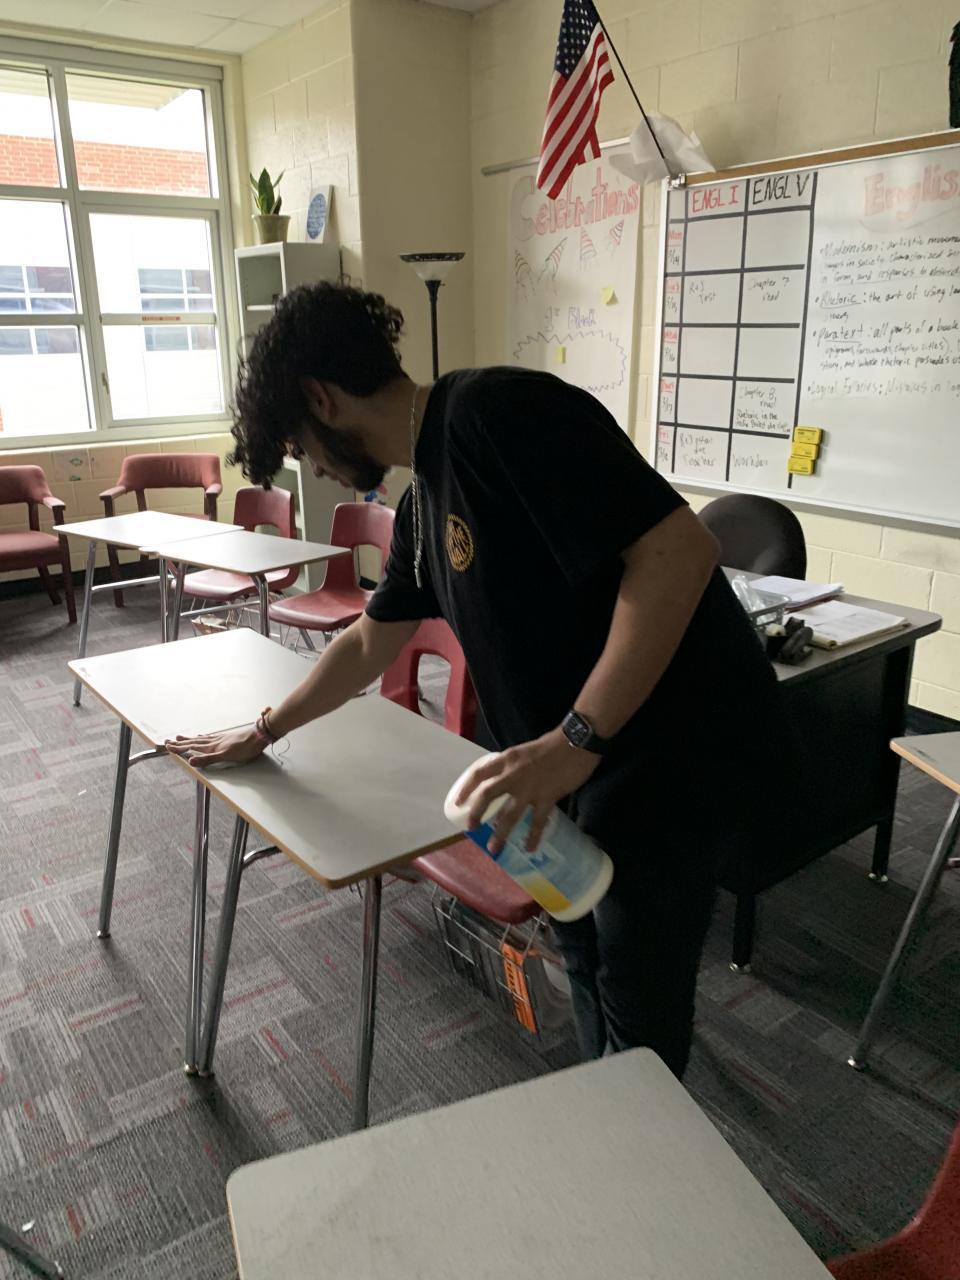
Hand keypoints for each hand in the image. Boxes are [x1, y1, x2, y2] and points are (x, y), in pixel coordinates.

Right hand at [165, 726, 265, 767]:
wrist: (259, 736)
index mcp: (212, 747)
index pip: (191, 748)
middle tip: (168, 741)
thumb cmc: (245, 748)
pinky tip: (202, 737)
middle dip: (180, 743)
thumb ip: (208, 759)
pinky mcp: (226, 738)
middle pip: (193, 742)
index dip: (179, 748)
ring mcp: (220, 739)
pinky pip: (209, 737)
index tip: (167, 747)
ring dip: (189, 739)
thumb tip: (190, 762)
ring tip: (179, 737)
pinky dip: (202, 737)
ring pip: (200, 739)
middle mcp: (214, 742)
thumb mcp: (226, 756)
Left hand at [457, 729, 599, 853]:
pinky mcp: (547, 798)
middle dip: (476, 814)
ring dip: (500, 834)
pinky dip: (532, 837)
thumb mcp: (524, 752)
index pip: (479, 774)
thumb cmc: (552, 745)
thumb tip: (505, 782)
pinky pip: (537, 822)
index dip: (466, 789)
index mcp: (507, 759)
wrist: (577, 742)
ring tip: (494, 849)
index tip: (458, 802)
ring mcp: (530, 788)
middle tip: (471, 828)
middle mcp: (513, 774)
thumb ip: (513, 767)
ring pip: (509, 815)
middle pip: (488, 795)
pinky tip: (529, 848)